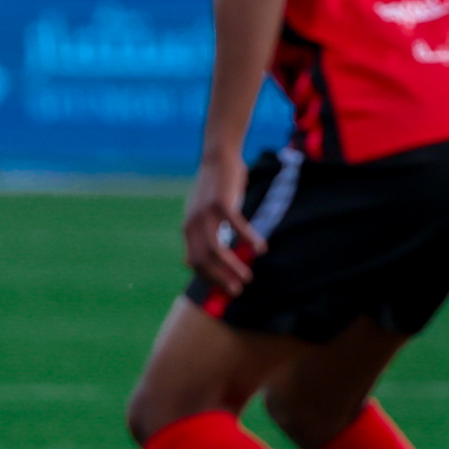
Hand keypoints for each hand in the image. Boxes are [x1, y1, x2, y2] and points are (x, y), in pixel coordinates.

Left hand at [183, 150, 260, 296]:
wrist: (217, 158)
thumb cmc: (214, 188)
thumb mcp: (201, 214)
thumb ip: (199, 236)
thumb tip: (194, 262)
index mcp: (188, 229)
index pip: (194, 262)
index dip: (209, 278)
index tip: (224, 288)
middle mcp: (193, 223)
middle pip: (204, 260)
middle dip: (220, 278)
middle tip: (237, 290)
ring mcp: (206, 213)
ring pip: (217, 249)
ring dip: (232, 266)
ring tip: (247, 276)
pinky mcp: (221, 203)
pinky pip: (236, 227)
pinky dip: (249, 239)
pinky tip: (260, 248)